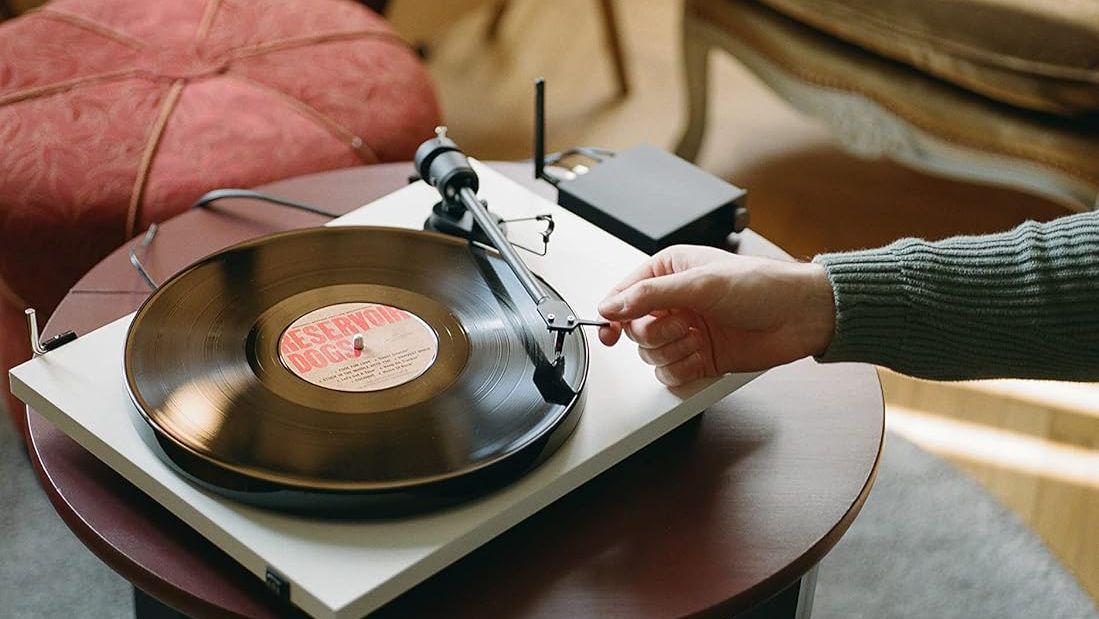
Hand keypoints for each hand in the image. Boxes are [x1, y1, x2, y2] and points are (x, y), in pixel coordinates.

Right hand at [597, 245, 834, 385]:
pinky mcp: (698, 357)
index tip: (609, 329)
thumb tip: (612, 305)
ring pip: (649, 353)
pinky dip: (682, 369)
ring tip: (699, 338)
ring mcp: (685, 331)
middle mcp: (674, 302)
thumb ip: (650, 295)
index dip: (613, 313)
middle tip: (683, 325)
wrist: (799, 316)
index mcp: (669, 273)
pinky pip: (669, 373)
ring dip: (672, 350)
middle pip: (634, 329)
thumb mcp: (700, 283)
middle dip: (655, 333)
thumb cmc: (761, 286)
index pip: (625, 295)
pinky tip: (702, 355)